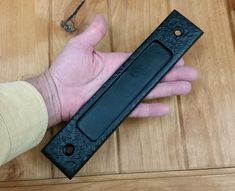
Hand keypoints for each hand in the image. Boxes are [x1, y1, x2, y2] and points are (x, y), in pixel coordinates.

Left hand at [28, 15, 196, 126]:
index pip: (144, 61)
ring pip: (150, 91)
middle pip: (153, 76)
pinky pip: (137, 109)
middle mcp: (122, 79)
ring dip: (168, 90)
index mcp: (117, 63)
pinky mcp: (117, 108)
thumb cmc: (66, 71)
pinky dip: (151, 109)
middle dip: (172, 75)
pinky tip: (165, 108)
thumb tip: (102, 19)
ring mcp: (121, 94)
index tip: (176, 59)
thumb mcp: (80, 47)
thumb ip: (94, 34)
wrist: (57, 95)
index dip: (161, 60)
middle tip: (190, 75)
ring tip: (185, 88)